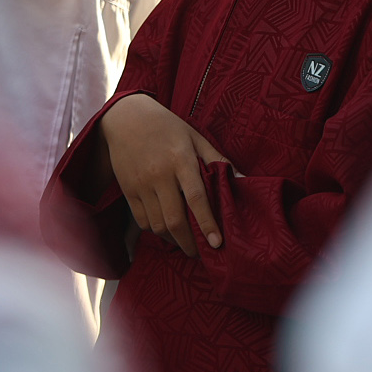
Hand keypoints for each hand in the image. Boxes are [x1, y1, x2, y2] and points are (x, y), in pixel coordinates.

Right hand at [98, 93, 236, 256]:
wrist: (126, 118)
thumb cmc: (168, 127)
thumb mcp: (196, 137)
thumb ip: (218, 160)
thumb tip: (245, 179)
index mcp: (180, 159)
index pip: (196, 197)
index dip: (207, 223)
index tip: (216, 243)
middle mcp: (159, 174)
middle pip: (174, 219)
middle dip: (189, 243)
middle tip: (200, 253)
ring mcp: (141, 184)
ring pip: (157, 225)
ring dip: (173, 239)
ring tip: (185, 241)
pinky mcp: (128, 190)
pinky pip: (142, 221)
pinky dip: (156, 230)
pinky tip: (166, 229)